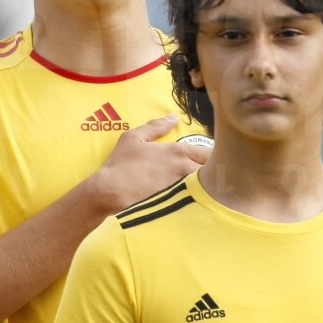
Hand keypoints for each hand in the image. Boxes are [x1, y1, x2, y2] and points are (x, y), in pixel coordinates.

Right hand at [92, 115, 208, 212]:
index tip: (206, 157)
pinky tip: (187, 201)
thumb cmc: (120, 164)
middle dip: (211, 170)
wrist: (109, 193)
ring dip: (205, 186)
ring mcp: (182, 189)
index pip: (209, 151)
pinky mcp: (177, 205)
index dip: (211, 154)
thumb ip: (155, 126)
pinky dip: (195, 199)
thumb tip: (173, 117)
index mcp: (178, 151)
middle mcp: (185, 169)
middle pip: (212, 170)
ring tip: (199, 188)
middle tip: (206, 172)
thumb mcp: (133, 138)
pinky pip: (195, 201)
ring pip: (206, 187)